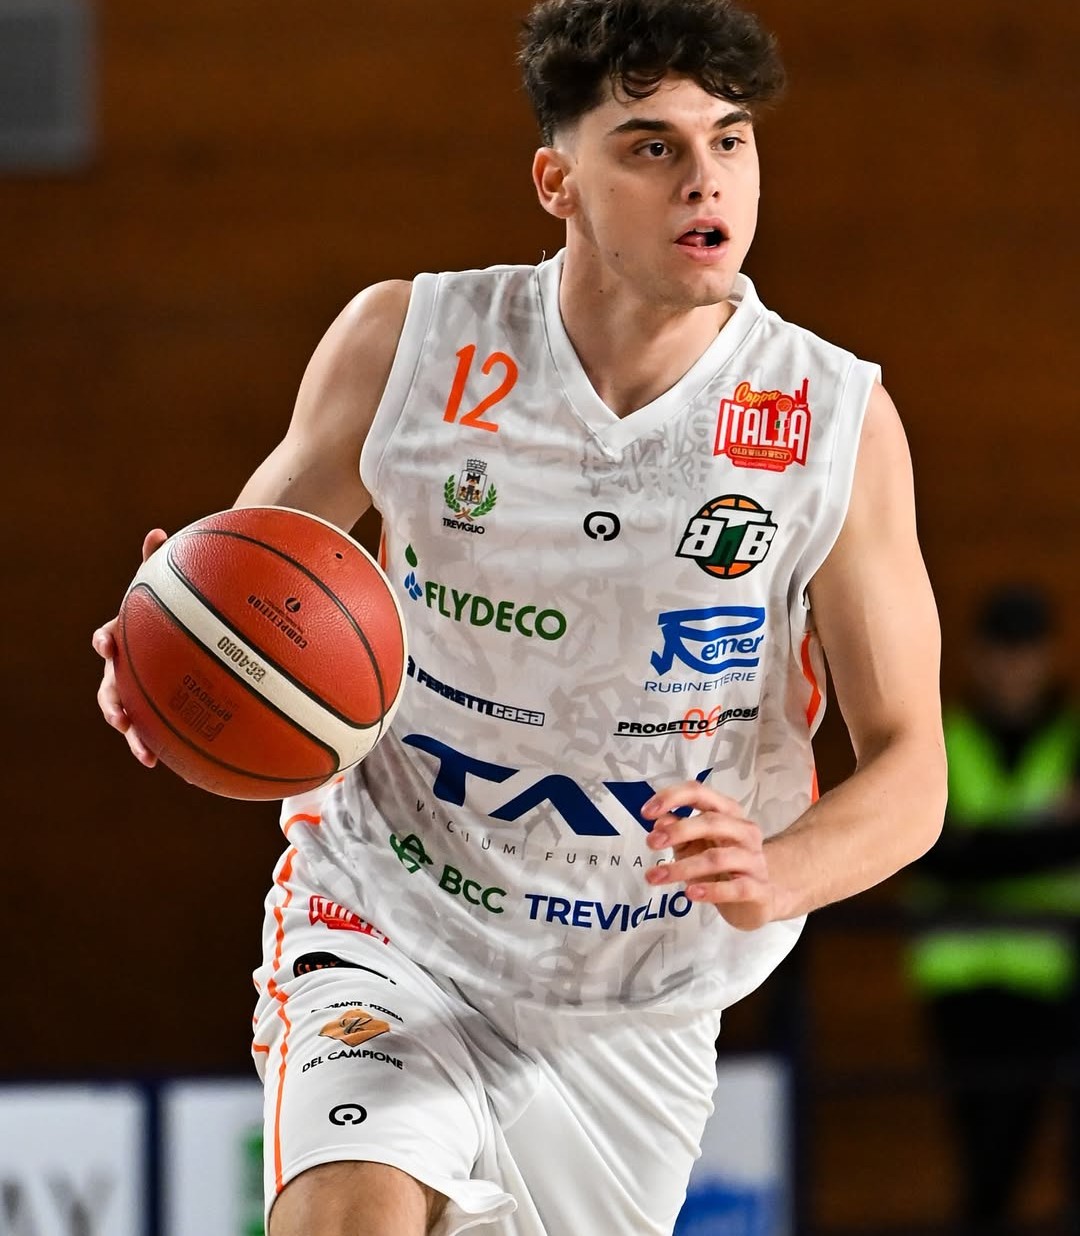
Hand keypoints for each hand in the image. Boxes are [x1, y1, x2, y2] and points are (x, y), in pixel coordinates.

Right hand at [91, 529, 167, 766]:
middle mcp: (129, 669)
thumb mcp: (169, 588)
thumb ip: (160, 563)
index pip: (110, 639)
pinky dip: (170, 749)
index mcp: (128, 639)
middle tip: (120, 718)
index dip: (107, 641)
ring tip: (147, 754)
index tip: (108, 642)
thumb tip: (155, 531)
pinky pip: (165, 733)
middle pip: (112, 690)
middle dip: (114, 706)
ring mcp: (143, 693)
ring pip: (133, 720)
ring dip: (136, 738)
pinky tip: (188, 768)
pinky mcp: (163, 712)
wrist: (183, 635)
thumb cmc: (174, 610)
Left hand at [643, 781, 775, 930]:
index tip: (646, 812)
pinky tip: (690, 893)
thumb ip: (677, 831)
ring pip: (718, 858)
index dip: (672, 798)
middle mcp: (744, 831)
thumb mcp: (694, 846)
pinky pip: (736, 888)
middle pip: (711, 822)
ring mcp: (754, 860)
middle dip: (678, 831)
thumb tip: (659, 821)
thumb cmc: (722, 867)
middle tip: (651, 843)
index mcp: (728, 813)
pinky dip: (712, 890)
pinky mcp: (758, 889)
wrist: (758, 898)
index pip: (700, 793)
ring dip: (682, 867)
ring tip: (656, 877)